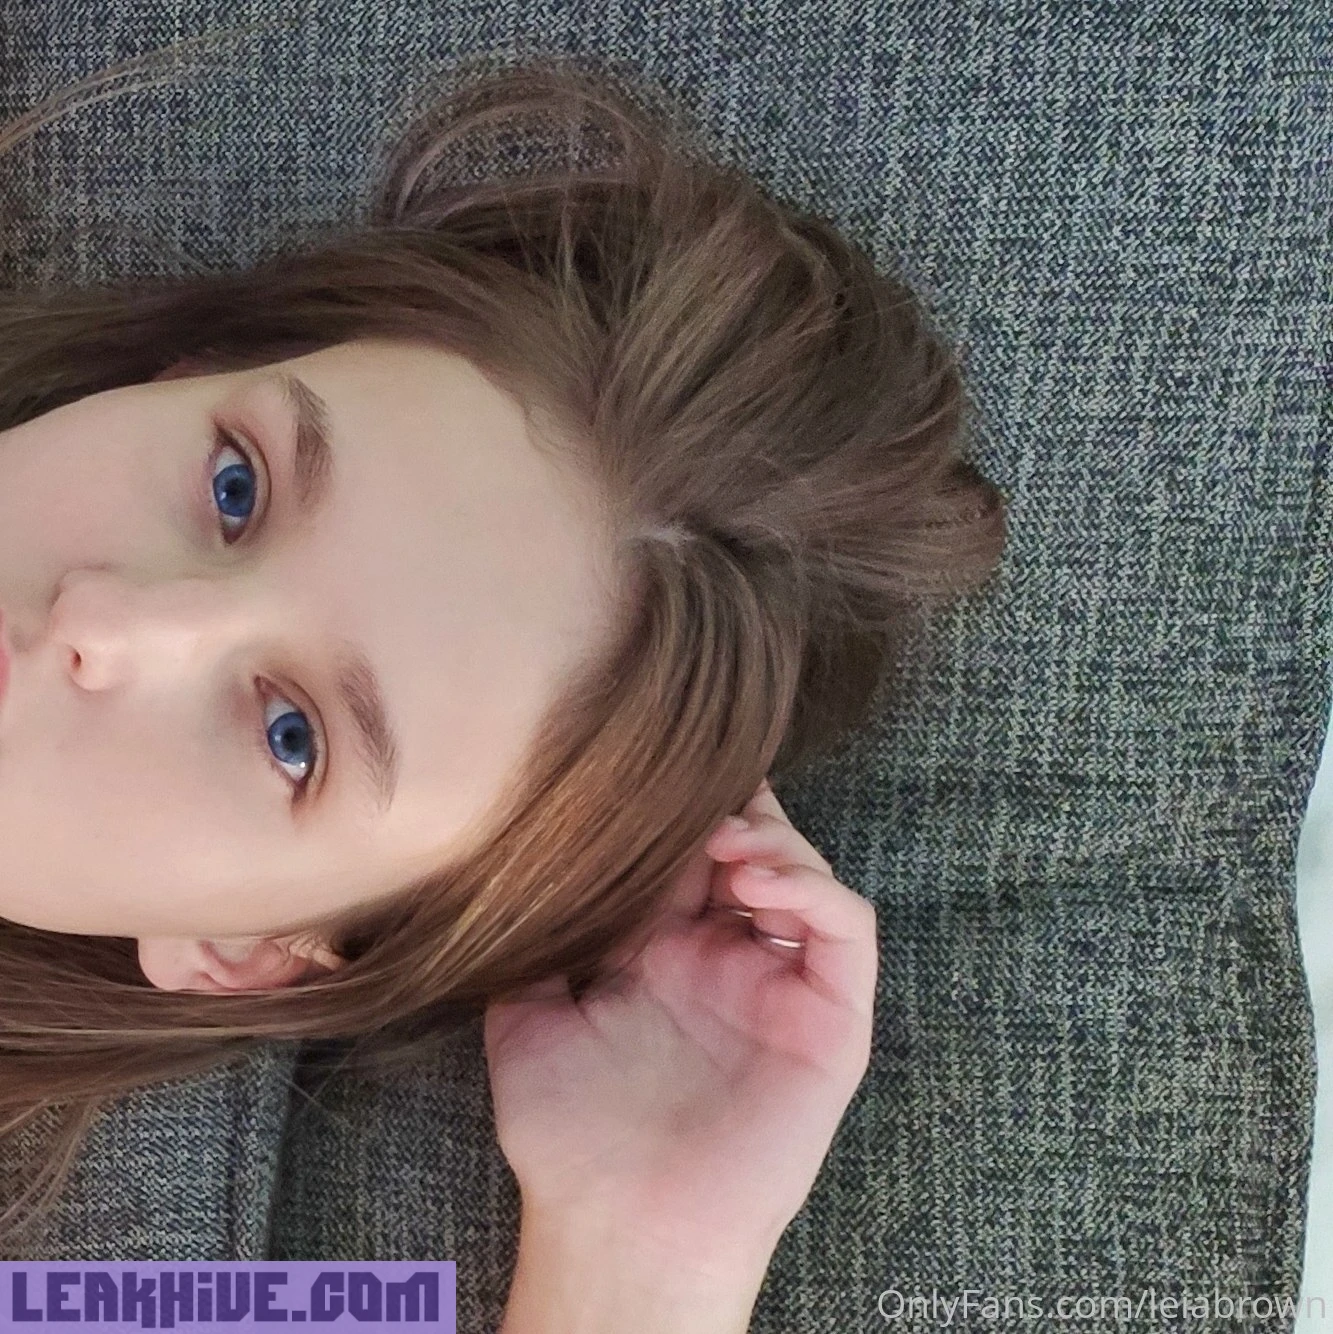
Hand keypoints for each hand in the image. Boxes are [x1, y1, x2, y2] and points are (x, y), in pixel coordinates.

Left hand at [483, 778, 877, 1285]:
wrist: (617, 1226)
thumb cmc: (570, 1135)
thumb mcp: (526, 1018)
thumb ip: (536, 944)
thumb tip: (524, 863)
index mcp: (667, 950)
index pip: (692, 852)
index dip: (684, 805)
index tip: (654, 770)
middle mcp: (730, 958)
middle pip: (757, 848)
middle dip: (735, 808)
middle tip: (698, 793)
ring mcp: (782, 987)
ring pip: (809, 877)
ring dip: (775, 841)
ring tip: (725, 842)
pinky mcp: (830, 1021)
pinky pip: (846, 933)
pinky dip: (815, 890)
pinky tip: (759, 881)